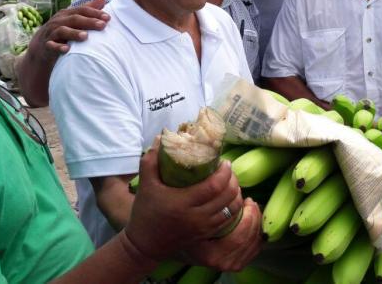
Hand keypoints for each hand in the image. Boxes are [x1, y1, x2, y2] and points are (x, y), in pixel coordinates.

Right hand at [32, 0, 109, 56]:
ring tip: (85, 36)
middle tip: (102, 25)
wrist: (42, 45)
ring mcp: (52, 32)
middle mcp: (59, 21)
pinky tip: (67, 50)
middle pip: (74, 19)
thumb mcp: (74, 19)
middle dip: (89, 22)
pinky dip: (58, 47)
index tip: (108, 18)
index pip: (82, 10)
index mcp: (67, 14)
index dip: (95, 13)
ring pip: (62, 31)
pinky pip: (52, 45)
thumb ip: (88, 9)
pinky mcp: (47, 45)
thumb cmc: (64, 30)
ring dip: (74, 33)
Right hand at [124, 141, 243, 261]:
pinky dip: (233, 207)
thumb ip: (151, 161)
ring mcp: (203, 228)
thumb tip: (161, 137)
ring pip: (231, 209)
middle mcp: (196, 217)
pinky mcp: (206, 235)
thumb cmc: (145, 212)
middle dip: (233, 180)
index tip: (225, 162)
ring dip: (236, 193)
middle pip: (226, 196)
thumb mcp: (145, 185)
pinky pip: (228, 220)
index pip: (214, 186)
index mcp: (182, 202)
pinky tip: (231, 198)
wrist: (145, 245)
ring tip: (231, 182)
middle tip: (229, 170)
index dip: (225, 173)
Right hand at [183, 198, 262, 270]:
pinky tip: (254, 219)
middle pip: (249, 239)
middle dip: (254, 217)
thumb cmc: (187, 231)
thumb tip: (234, 190)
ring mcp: (232, 265)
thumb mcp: (195, 221)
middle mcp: (223, 263)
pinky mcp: (239, 263)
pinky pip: (256, 247)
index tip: (247, 200)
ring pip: (255, 243)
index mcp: (212, 255)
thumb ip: (212, 210)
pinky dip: (258, 232)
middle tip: (251, 202)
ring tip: (252, 208)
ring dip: (258, 223)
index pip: (239, 237)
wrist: (184, 248)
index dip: (248, 217)